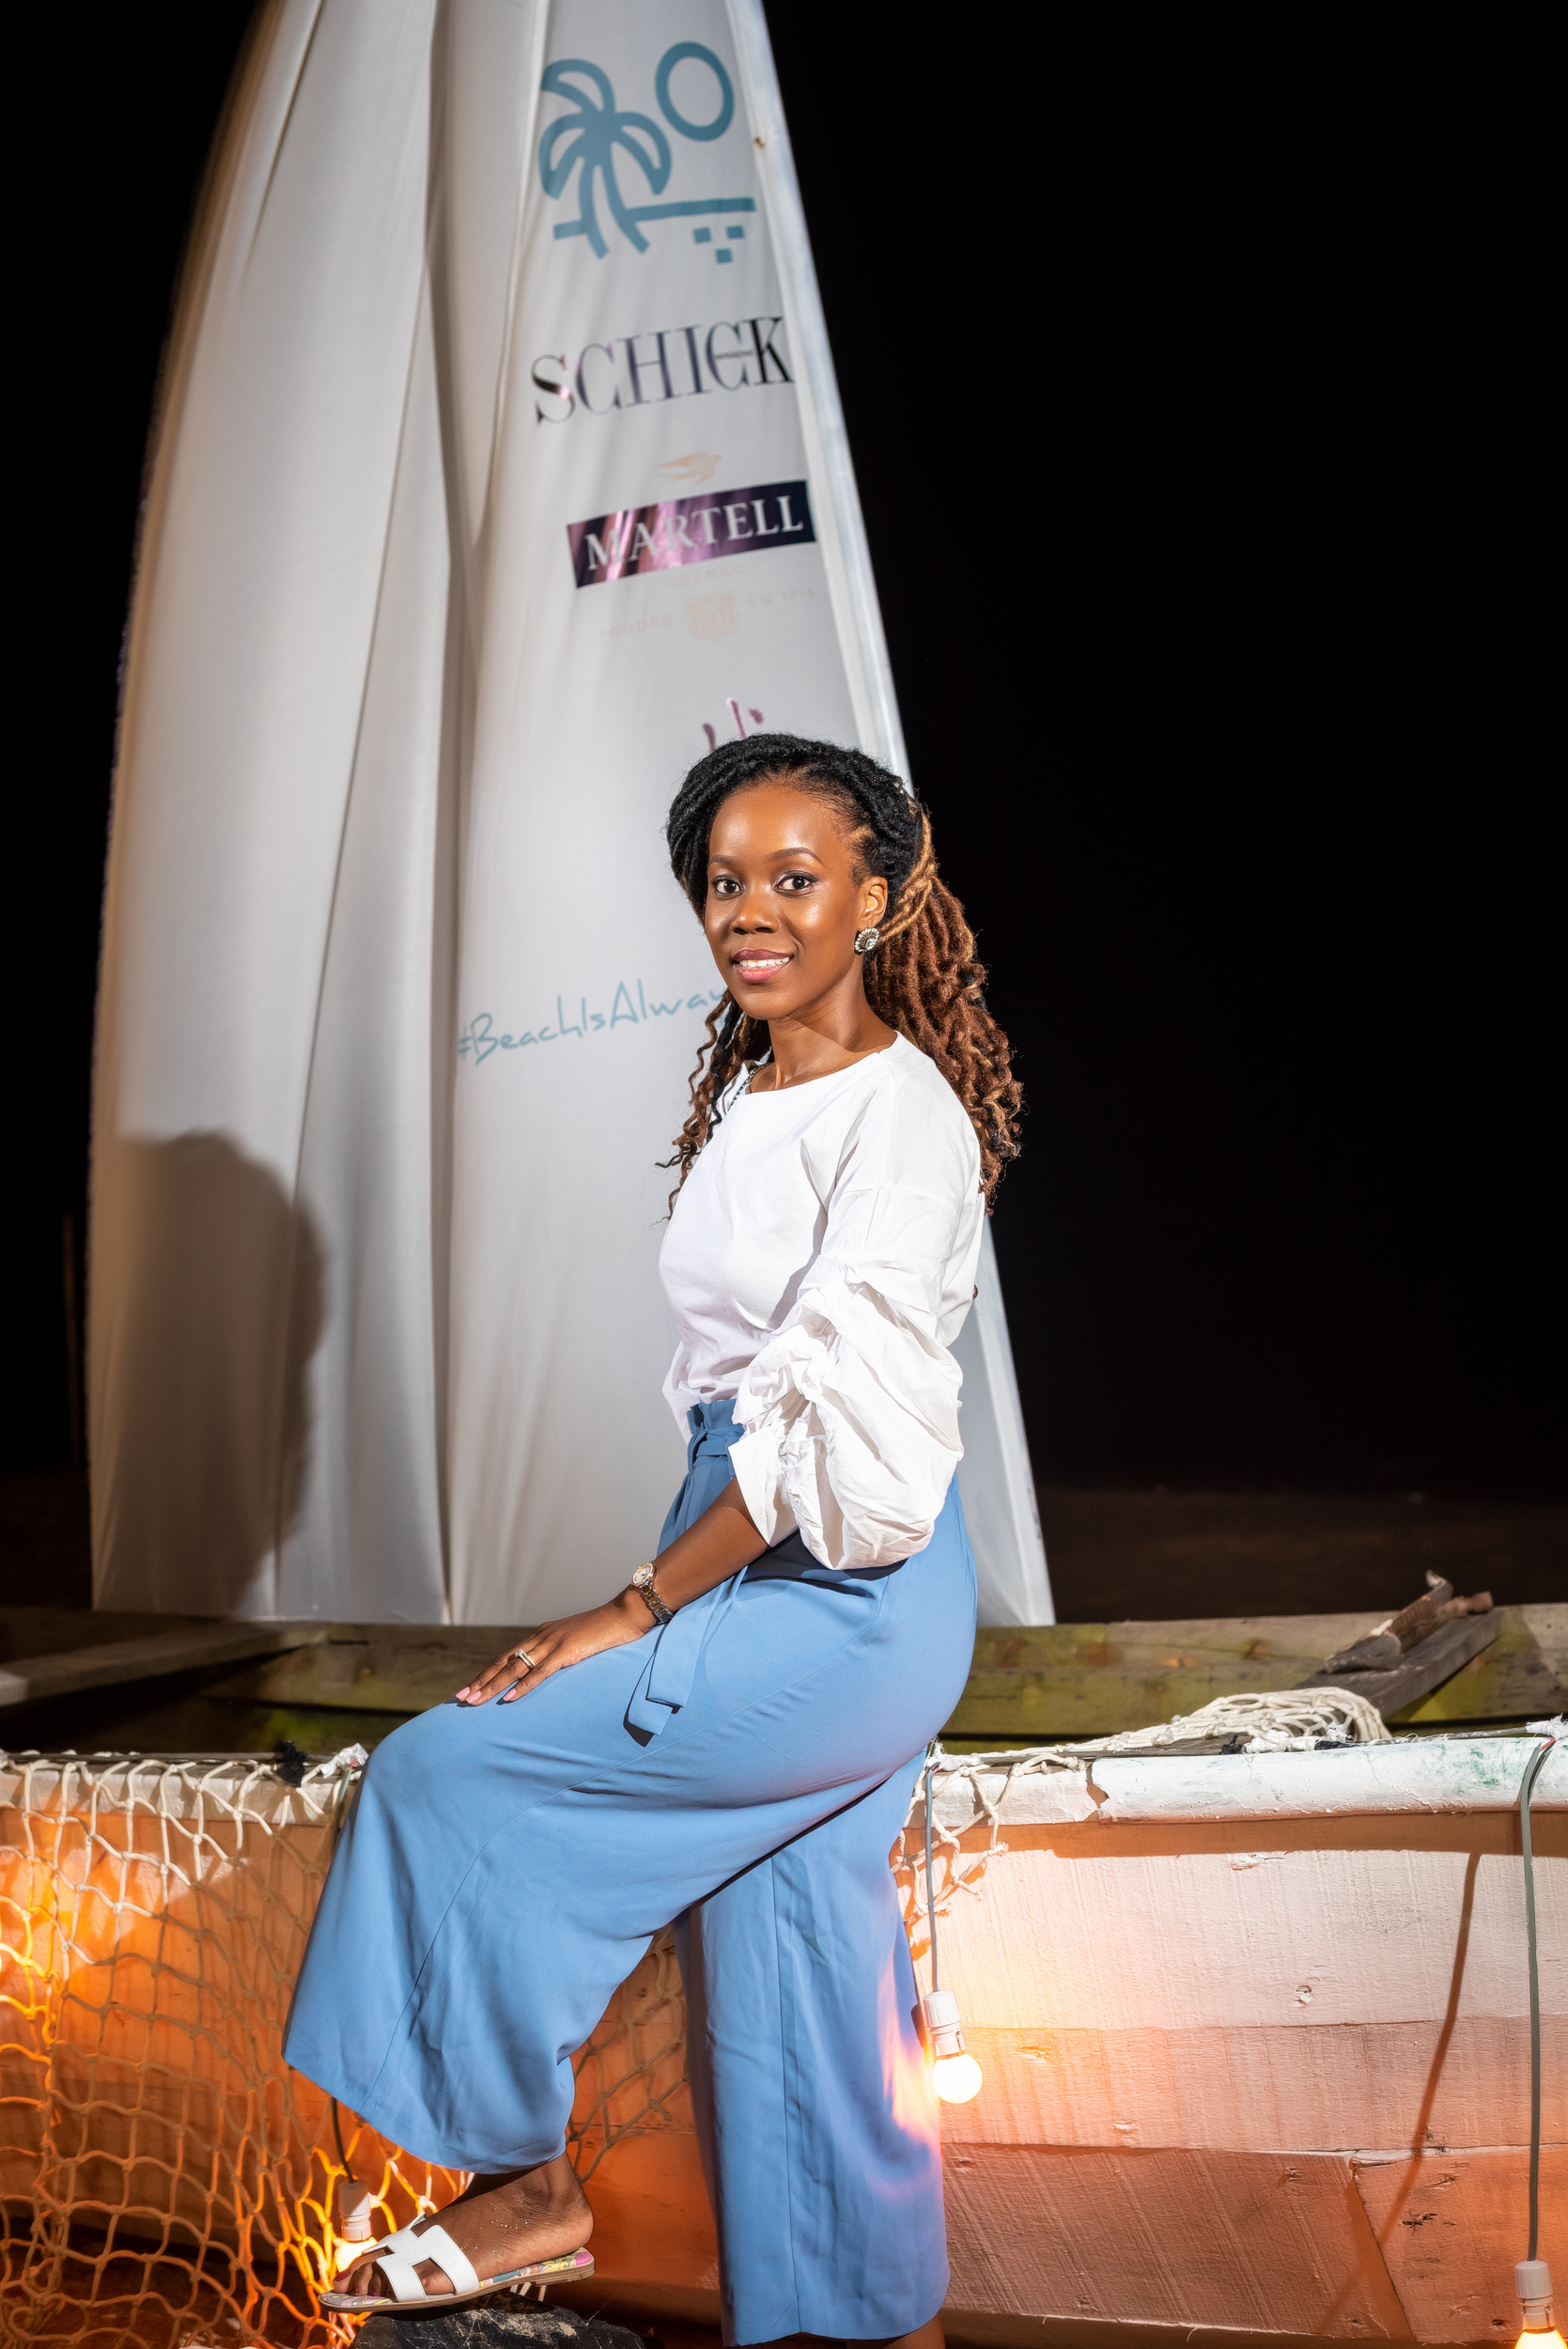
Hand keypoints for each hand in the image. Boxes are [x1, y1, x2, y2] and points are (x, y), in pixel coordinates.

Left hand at [455, 1589, 653, 1704]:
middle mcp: (542, 1637)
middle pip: (504, 1662)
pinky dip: (523, 1686)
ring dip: (492, 1686)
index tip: (469, 1689)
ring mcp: (553, 1643)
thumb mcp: (576, 1641)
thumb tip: (549, 1670)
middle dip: (480, 1682)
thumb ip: (560, 1653)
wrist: (626, 1614)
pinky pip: (540, 1672)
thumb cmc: (605, 1630)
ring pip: (515, 1668)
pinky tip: (509, 1698)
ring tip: (475, 1701)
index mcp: (542, 1635)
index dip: (487, 1673)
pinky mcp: (567, 1651)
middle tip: (460, 1699)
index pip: (507, 1657)